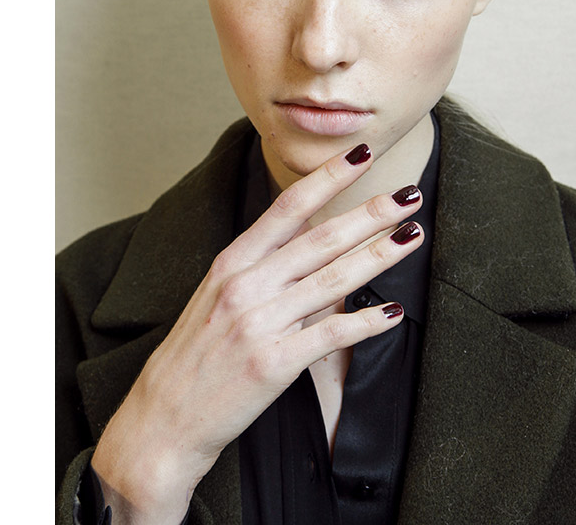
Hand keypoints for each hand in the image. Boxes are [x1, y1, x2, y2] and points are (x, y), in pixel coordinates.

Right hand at [89, 143, 423, 523]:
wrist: (163, 420)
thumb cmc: (195, 358)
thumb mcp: (217, 299)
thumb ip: (262, 270)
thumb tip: (312, 243)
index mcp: (231, 264)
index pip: (288, 208)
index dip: (329, 179)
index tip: (362, 156)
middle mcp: (245, 286)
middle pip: (321, 239)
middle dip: (370, 213)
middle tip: (409, 194)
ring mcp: (259, 324)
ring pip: (333, 280)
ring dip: (379, 255)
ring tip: (412, 236)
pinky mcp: (273, 363)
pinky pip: (331, 334)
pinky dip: (367, 323)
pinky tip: (394, 313)